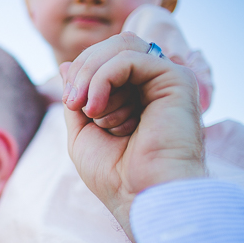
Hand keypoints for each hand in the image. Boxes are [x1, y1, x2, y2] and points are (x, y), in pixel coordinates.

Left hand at [61, 32, 205, 238]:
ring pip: (121, 46)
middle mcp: (154, 85)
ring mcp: (167, 80)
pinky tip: (98, 109)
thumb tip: (66, 63)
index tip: (69, 104)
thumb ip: (77, 96)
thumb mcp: (82, 131)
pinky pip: (130, 58)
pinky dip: (103, 78)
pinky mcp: (177, 80)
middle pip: (113, 46)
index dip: (81, 73)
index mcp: (137, 95)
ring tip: (87, 109)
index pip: (106, 58)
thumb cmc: (114, 174)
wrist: (140, 196)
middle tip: (72, 103)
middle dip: (83, 70)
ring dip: (92, 75)